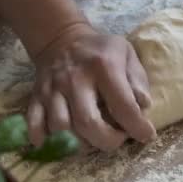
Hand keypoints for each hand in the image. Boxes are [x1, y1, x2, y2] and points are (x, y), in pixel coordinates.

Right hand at [26, 23, 155, 150]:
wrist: (62, 38)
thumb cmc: (101, 51)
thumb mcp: (127, 54)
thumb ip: (138, 80)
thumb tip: (144, 106)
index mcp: (103, 67)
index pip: (122, 104)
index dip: (137, 126)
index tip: (147, 135)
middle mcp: (76, 79)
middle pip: (88, 123)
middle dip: (108, 141)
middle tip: (119, 138)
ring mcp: (53, 89)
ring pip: (61, 128)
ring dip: (80, 142)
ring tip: (95, 138)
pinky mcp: (37, 97)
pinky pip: (34, 125)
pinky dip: (44, 139)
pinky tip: (60, 142)